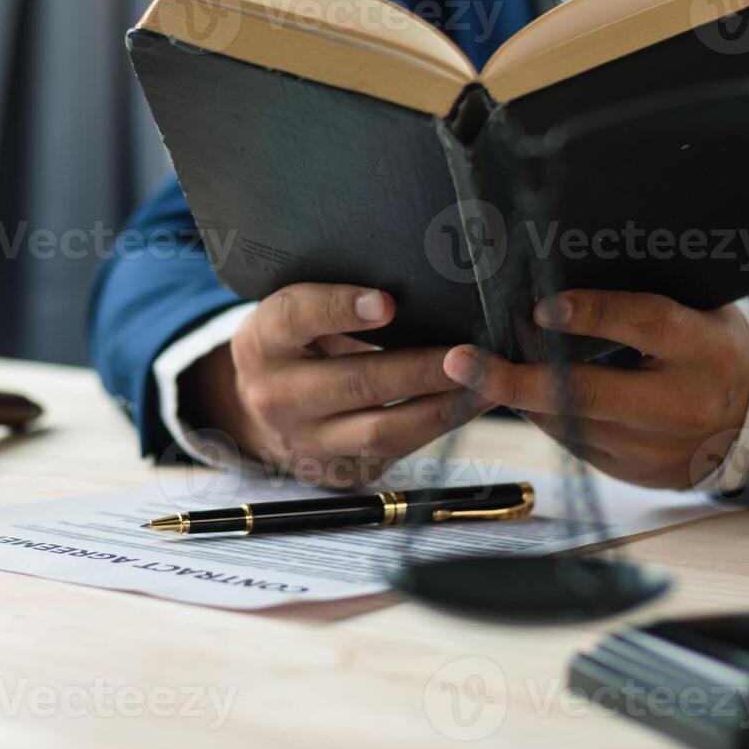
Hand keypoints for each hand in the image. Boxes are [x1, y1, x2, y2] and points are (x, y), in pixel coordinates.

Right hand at [181, 283, 493, 486]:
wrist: (262, 414)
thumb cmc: (296, 345)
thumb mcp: (295, 317)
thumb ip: (336, 303)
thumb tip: (418, 276)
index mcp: (262, 341)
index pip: (296, 317)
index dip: (339, 307)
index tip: (387, 302)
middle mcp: (276, 395)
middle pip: (353, 382)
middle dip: (418, 368)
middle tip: (467, 353)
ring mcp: (305, 441)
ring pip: (381, 430)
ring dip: (441, 406)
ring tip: (487, 384)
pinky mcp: (336, 472)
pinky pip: (395, 453)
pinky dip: (438, 428)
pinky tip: (471, 406)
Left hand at [442, 290, 748, 488]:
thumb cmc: (708, 346)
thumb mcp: (695, 310)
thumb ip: (639, 299)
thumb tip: (559, 274)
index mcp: (703, 349)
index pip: (645, 325)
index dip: (591, 313)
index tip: (540, 306)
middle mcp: (680, 405)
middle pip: (587, 393)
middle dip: (515, 378)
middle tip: (462, 360)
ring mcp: (653, 447)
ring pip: (567, 421)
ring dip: (516, 391)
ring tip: (476, 364)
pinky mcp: (631, 471)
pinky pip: (571, 442)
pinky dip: (539, 412)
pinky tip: (515, 388)